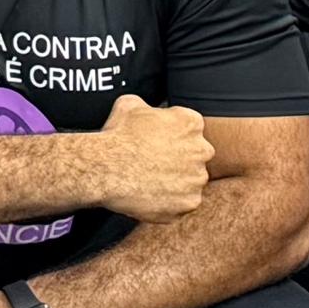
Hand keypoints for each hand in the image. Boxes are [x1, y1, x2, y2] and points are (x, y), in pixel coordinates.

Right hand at [91, 91, 213, 219]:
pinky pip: (183, 203)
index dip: (170, 135)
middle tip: (153, 162)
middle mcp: (201, 150)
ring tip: (148, 181)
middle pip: (194, 156)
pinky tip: (150, 195)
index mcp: (191, 123)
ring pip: (190, 181)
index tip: (156, 141)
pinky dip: (169, 202)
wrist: (107, 168)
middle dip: (177, 159)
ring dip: (174, 182)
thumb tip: (144, 110)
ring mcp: (196, 179)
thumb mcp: (129, 104)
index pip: (189, 128)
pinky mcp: (189, 203)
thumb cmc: (118, 136)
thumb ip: (147, 107)